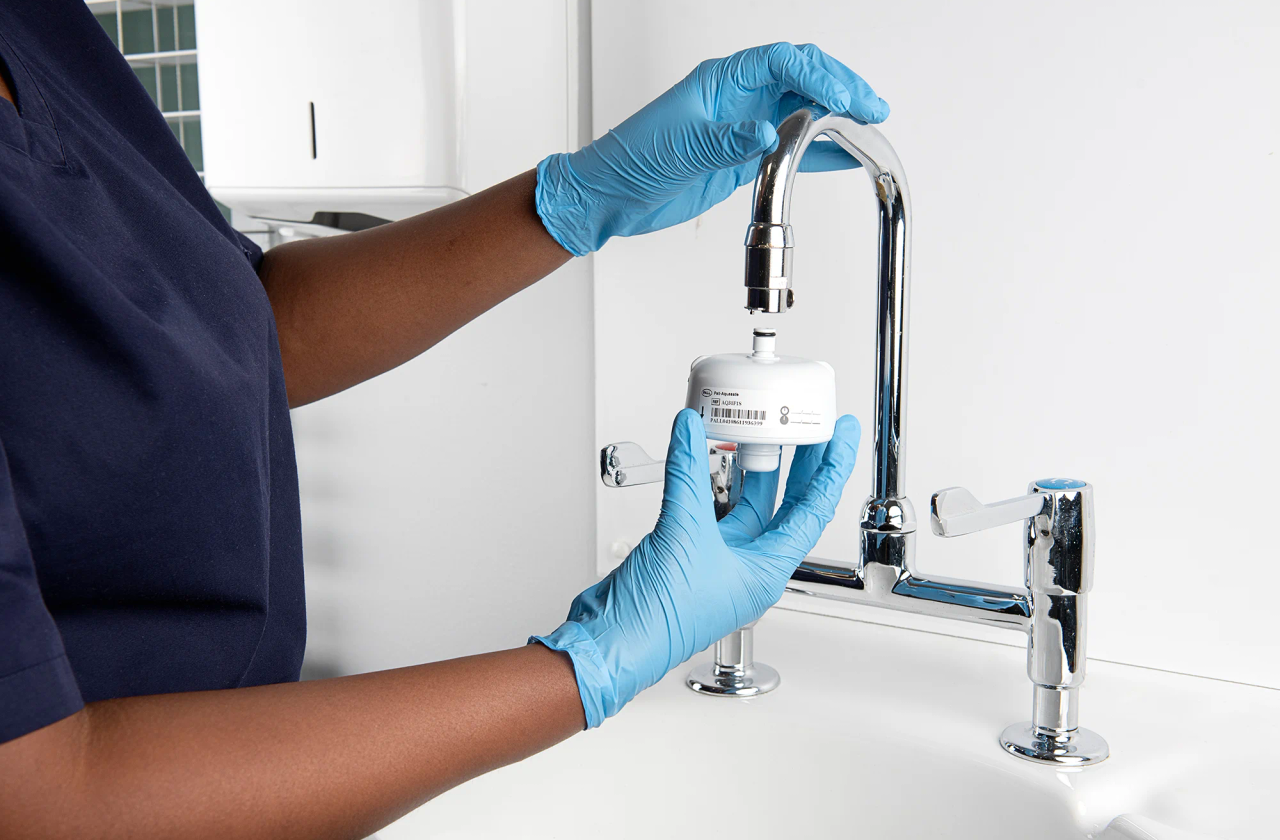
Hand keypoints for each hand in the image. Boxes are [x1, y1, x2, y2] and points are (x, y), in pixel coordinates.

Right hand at [533, 409, 859, 726]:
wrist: (610, 641)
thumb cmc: (656, 619)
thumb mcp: (682, 532)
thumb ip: (687, 474)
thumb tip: (691, 430)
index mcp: (766, 571)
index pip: (813, 509)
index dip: (832, 467)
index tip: (843, 434)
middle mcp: (748, 565)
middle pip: (787, 504)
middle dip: (801, 461)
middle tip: (810, 422)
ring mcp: (719, 559)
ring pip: (748, 503)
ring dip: (754, 466)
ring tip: (764, 428)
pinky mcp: (689, 553)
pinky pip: (710, 507)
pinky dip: (709, 478)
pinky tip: (707, 453)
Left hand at [534, 42, 888, 255]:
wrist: (609, 197)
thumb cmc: (630, 160)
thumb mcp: (680, 147)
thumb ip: (727, 140)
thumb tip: (768, 133)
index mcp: (721, 80)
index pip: (781, 61)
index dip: (818, 74)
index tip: (843, 97)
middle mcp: (736, 97)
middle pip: (800, 79)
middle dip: (840, 88)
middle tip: (871, 107)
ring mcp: (742, 126)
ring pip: (801, 111)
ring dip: (836, 117)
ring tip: (869, 127)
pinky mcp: (743, 158)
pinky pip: (790, 148)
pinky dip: (819, 152)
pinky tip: (842, 156)